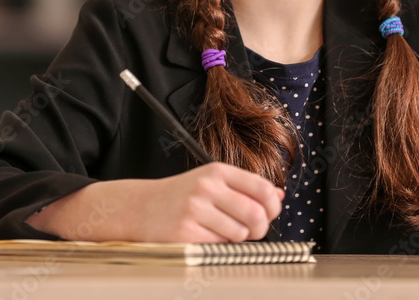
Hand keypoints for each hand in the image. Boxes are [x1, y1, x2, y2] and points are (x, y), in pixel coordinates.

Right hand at [125, 162, 283, 242]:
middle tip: (252, 231)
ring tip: (221, 232)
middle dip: (260, 228)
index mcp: (217, 171)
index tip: (269, 214)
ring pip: (240, 233)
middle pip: (256, 214)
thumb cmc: (179, 196)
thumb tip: (278, 195)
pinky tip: (206, 237)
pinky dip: (218, 246)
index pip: (262, 188)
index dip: (273, 206)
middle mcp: (207, 186)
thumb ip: (245, 187)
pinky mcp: (185, 231)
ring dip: (236, 239)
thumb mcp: (211, 182)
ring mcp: (195, 208)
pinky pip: (219, 246)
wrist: (140, 207)